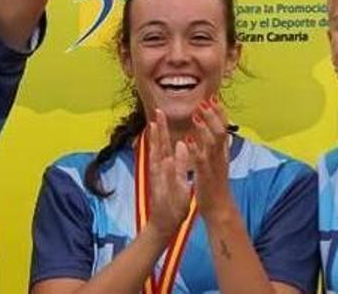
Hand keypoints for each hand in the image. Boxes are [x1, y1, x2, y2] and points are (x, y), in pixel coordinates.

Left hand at [145, 109, 193, 238]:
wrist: (162, 225)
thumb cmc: (173, 209)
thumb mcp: (180, 188)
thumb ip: (180, 166)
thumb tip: (181, 144)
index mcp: (163, 168)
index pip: (162, 142)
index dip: (162, 127)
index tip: (160, 112)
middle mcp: (158, 168)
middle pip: (157, 143)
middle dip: (158, 127)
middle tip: (158, 111)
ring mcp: (157, 173)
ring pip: (156, 150)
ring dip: (156, 136)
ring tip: (155, 124)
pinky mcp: (159, 179)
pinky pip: (158, 157)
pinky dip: (158, 148)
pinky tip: (160, 147)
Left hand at [186, 98, 234, 217]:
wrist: (219, 207)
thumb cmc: (215, 183)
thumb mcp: (217, 161)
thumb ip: (216, 145)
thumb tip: (214, 127)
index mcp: (222, 152)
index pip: (223, 127)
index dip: (219, 113)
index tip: (213, 97)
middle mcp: (220, 156)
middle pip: (220, 131)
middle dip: (213, 115)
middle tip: (205, 101)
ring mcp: (214, 166)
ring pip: (212, 143)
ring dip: (204, 128)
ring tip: (196, 115)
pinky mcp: (205, 176)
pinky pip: (201, 161)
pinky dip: (196, 149)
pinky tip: (188, 139)